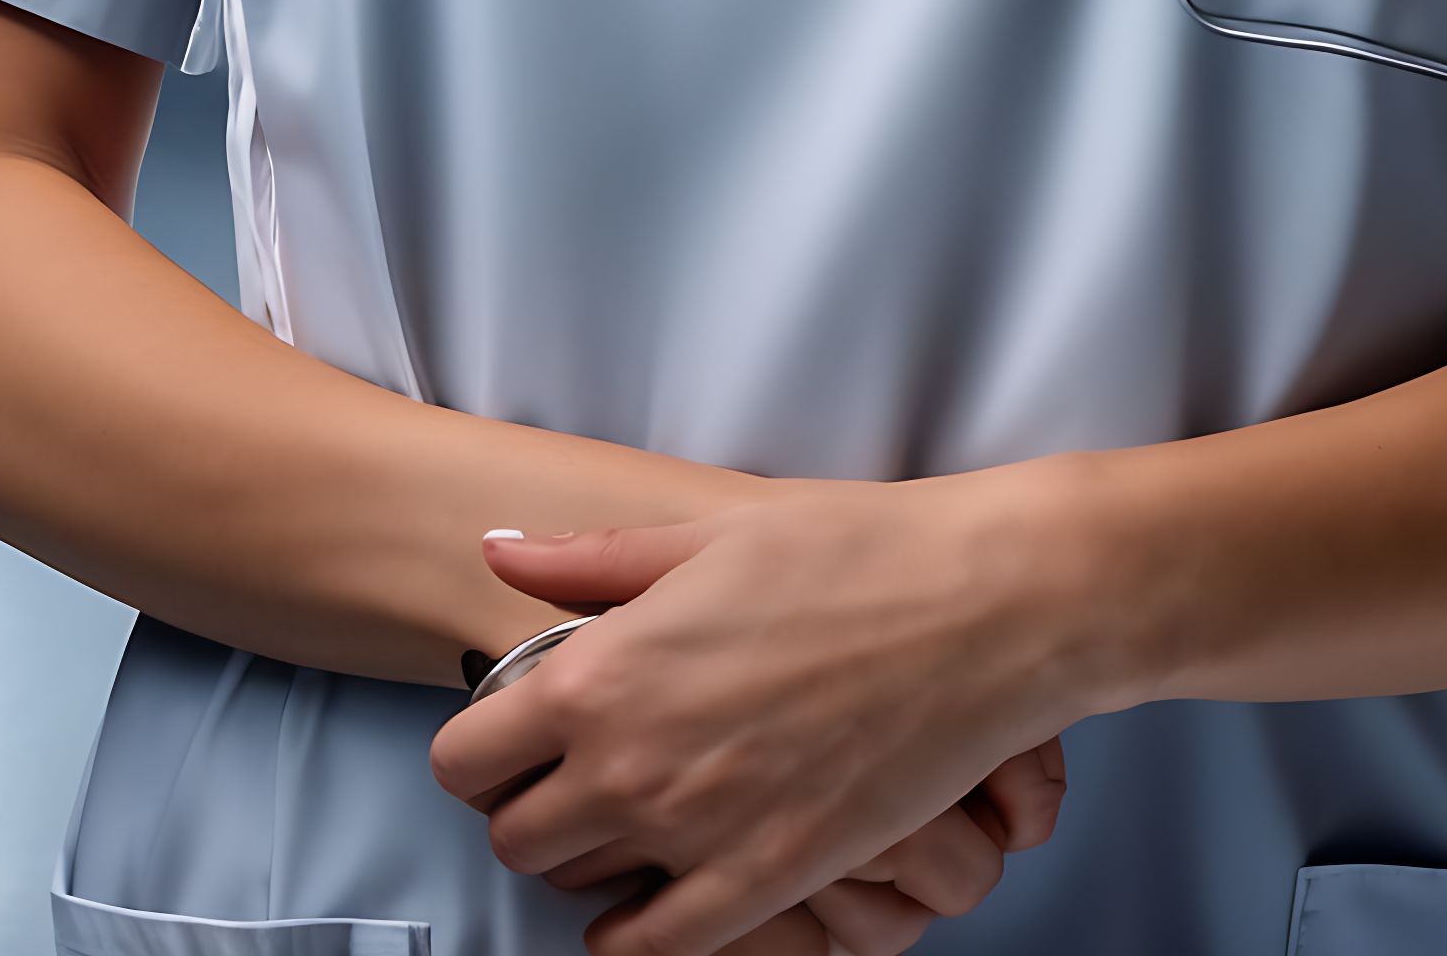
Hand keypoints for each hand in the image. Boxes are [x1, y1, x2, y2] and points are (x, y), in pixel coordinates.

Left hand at [424, 489, 1080, 955]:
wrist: (979, 607)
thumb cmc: (851, 549)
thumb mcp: (706, 532)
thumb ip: (588, 559)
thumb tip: (497, 549)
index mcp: (603, 671)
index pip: (467, 756)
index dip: (483, 744)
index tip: (513, 731)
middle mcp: (630, 764)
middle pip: (513, 837)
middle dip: (527, 804)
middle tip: (570, 772)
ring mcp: (698, 833)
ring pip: (575, 892)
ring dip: (586, 862)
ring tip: (625, 818)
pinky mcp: (768, 880)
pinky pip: (661, 948)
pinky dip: (639, 936)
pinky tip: (653, 900)